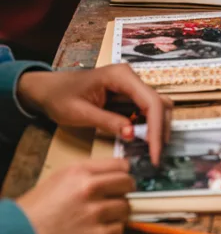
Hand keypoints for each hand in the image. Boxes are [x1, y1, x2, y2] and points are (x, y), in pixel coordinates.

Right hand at [16, 159, 132, 233]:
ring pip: (125, 208)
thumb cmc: (37, 207)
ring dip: (118, 214)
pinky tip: (98, 232)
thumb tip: (113, 176)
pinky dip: (112, 232)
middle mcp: (91, 188)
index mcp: (81, 171)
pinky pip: (119, 230)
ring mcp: (96, 213)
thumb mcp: (60, 178)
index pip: (122, 165)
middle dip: (124, 192)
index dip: (123, 173)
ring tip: (102, 219)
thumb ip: (88, 174)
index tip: (121, 180)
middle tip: (115, 199)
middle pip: (128, 184)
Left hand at [17, 64, 171, 164]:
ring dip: (158, 128)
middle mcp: (131, 77)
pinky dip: (149, 127)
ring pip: (157, 106)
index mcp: (121, 76)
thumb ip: (108, 122)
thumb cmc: (59, 97)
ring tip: (152, 152)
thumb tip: (133, 135)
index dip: (156, 128)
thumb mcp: (80, 113)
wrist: (47, 89)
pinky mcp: (129, 95)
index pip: (150, 101)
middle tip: (156, 157)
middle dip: (160, 130)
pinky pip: (146, 110)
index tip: (155, 153)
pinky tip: (144, 142)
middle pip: (159, 103)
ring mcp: (131, 86)